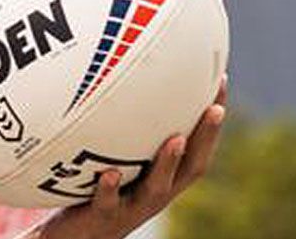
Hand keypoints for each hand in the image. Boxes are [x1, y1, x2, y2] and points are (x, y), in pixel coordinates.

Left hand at [35, 75, 228, 238]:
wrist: (74, 234)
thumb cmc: (95, 189)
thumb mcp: (113, 156)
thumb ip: (122, 127)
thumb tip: (118, 72)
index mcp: (164, 177)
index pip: (197, 146)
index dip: (211, 119)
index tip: (221, 79)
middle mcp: (155, 193)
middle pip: (191, 168)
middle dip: (205, 138)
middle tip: (215, 108)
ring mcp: (132, 207)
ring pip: (156, 188)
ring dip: (167, 164)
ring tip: (175, 139)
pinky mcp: (103, 217)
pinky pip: (107, 203)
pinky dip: (110, 188)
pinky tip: (109, 173)